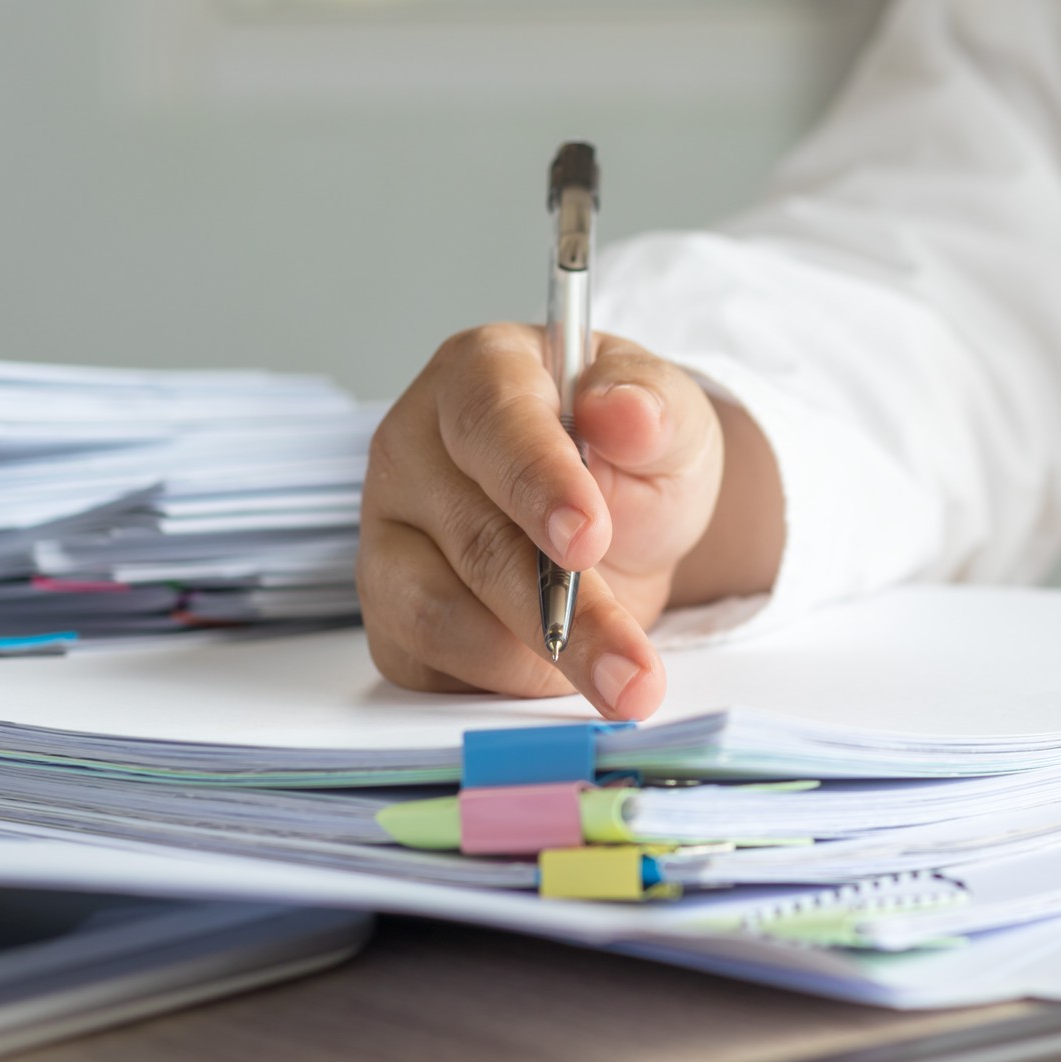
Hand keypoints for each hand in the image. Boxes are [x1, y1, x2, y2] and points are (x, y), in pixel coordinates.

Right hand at [357, 324, 732, 717]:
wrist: (618, 521)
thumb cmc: (629, 456)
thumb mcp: (670, 421)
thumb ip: (656, 410)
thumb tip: (627, 411)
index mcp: (479, 376)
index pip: (492, 422)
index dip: (537, 481)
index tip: (588, 537)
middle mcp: (413, 450)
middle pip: (475, 538)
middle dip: (567, 612)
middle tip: (632, 670)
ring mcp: (391, 535)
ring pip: (439, 614)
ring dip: (536, 663)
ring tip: (619, 681)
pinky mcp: (390, 614)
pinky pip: (429, 665)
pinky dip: (501, 685)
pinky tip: (562, 680)